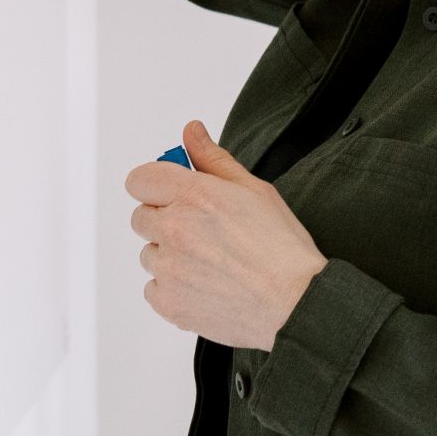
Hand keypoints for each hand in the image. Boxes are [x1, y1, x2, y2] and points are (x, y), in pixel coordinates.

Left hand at [125, 122, 328, 350]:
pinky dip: (173, 288)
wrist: (296, 303)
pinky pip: (154, 289)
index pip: (140, 180)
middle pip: (141, 218)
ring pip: (150, 255)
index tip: (172, 193)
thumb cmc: (282, 249)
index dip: (156, 185)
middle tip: (203, 232)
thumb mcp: (254, 191)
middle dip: (166, 220)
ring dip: (171, 256)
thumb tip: (191, 132)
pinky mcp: (169, 303)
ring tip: (211, 263)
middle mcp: (174, 230)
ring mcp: (169, 269)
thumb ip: (214, 159)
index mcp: (194, 196)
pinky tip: (206, 285)